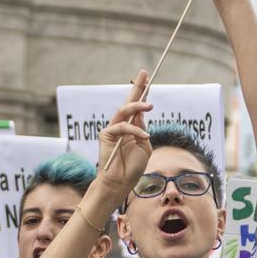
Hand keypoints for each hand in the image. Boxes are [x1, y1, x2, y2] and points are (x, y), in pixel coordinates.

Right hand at [94, 70, 153, 199]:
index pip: (137, 107)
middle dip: (137, 87)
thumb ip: (143, 130)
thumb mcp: (144, 147)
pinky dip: (135, 130)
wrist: (120, 183)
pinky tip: (144, 136)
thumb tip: (142, 114)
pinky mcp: (106, 135)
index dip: (142, 92)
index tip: (148, 78)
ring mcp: (113, 129)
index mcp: (131, 127)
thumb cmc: (132, 168)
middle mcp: (121, 125)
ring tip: (150, 105)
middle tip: (144, 73)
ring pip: (124, 111)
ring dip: (137, 106)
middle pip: (129, 102)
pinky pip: (122, 127)